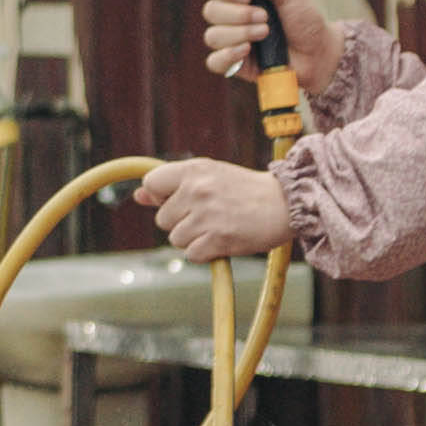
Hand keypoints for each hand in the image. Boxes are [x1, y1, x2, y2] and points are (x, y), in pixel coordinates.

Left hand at [139, 156, 292, 263]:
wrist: (286, 203)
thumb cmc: (246, 190)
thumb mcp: (210, 175)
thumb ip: (173, 185)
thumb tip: (138, 195)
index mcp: (194, 170)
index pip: (151, 183)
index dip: (161, 196)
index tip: (179, 201)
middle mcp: (197, 190)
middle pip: (162, 219)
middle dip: (180, 222)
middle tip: (208, 215)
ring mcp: (206, 215)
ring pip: (175, 239)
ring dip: (193, 239)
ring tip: (217, 226)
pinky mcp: (218, 238)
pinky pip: (192, 254)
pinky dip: (205, 252)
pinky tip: (223, 240)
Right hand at [198, 0, 321, 79]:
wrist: (318, 52)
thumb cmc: (305, 20)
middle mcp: (231, 15)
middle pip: (210, 10)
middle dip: (238, 14)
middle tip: (264, 17)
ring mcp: (230, 40)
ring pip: (212, 36)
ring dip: (240, 33)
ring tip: (265, 33)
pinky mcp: (233, 63)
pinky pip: (214, 61)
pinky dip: (229, 55)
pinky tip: (248, 51)